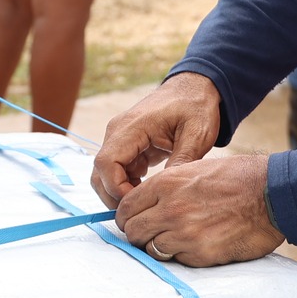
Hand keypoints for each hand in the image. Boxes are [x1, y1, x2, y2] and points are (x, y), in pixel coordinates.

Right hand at [91, 73, 223, 206]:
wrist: (194, 88)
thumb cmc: (195, 106)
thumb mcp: (197, 134)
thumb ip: (182, 161)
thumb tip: (167, 191)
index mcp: (131, 127)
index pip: (106, 163)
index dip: (116, 188)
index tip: (139, 202)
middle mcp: (118, 132)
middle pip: (98, 172)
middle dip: (114, 196)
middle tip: (140, 210)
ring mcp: (120, 139)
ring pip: (104, 175)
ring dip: (119, 192)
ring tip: (144, 203)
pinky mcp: (127, 146)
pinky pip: (116, 171)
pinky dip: (126, 186)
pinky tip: (147, 192)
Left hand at [115, 153, 285, 267]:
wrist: (272, 195)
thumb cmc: (238, 178)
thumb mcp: (195, 169)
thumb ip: (168, 187)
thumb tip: (148, 204)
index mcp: (166, 184)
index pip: (125, 208)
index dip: (127, 216)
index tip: (134, 220)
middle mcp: (169, 209)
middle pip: (132, 231)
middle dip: (137, 233)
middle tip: (150, 233)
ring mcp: (184, 234)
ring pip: (150, 249)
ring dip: (158, 246)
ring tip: (174, 239)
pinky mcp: (199, 254)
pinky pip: (176, 260)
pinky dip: (180, 255)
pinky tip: (194, 245)